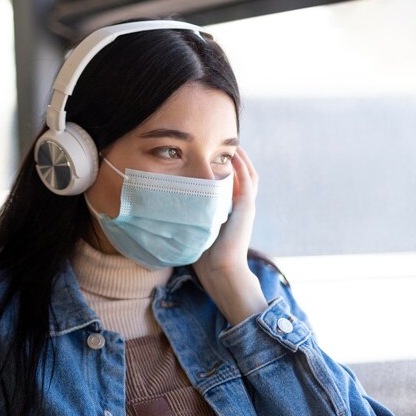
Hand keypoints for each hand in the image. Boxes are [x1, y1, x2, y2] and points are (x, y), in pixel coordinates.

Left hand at [194, 146, 258, 277]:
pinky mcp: (247, 208)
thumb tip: (166, 211)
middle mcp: (241, 208)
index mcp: (231, 213)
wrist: (221, 271)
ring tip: (232, 144)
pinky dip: (241, 165)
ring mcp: (246, 207)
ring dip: (241, 158)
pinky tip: (233, 153)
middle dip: (235, 160)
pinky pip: (247, 180)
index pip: (232, 186)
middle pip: (243, 177)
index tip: (211, 157)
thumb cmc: (205, 259)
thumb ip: (190, 219)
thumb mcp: (196, 231)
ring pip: (249, 175)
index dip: (225, 171)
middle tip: (223, 145)